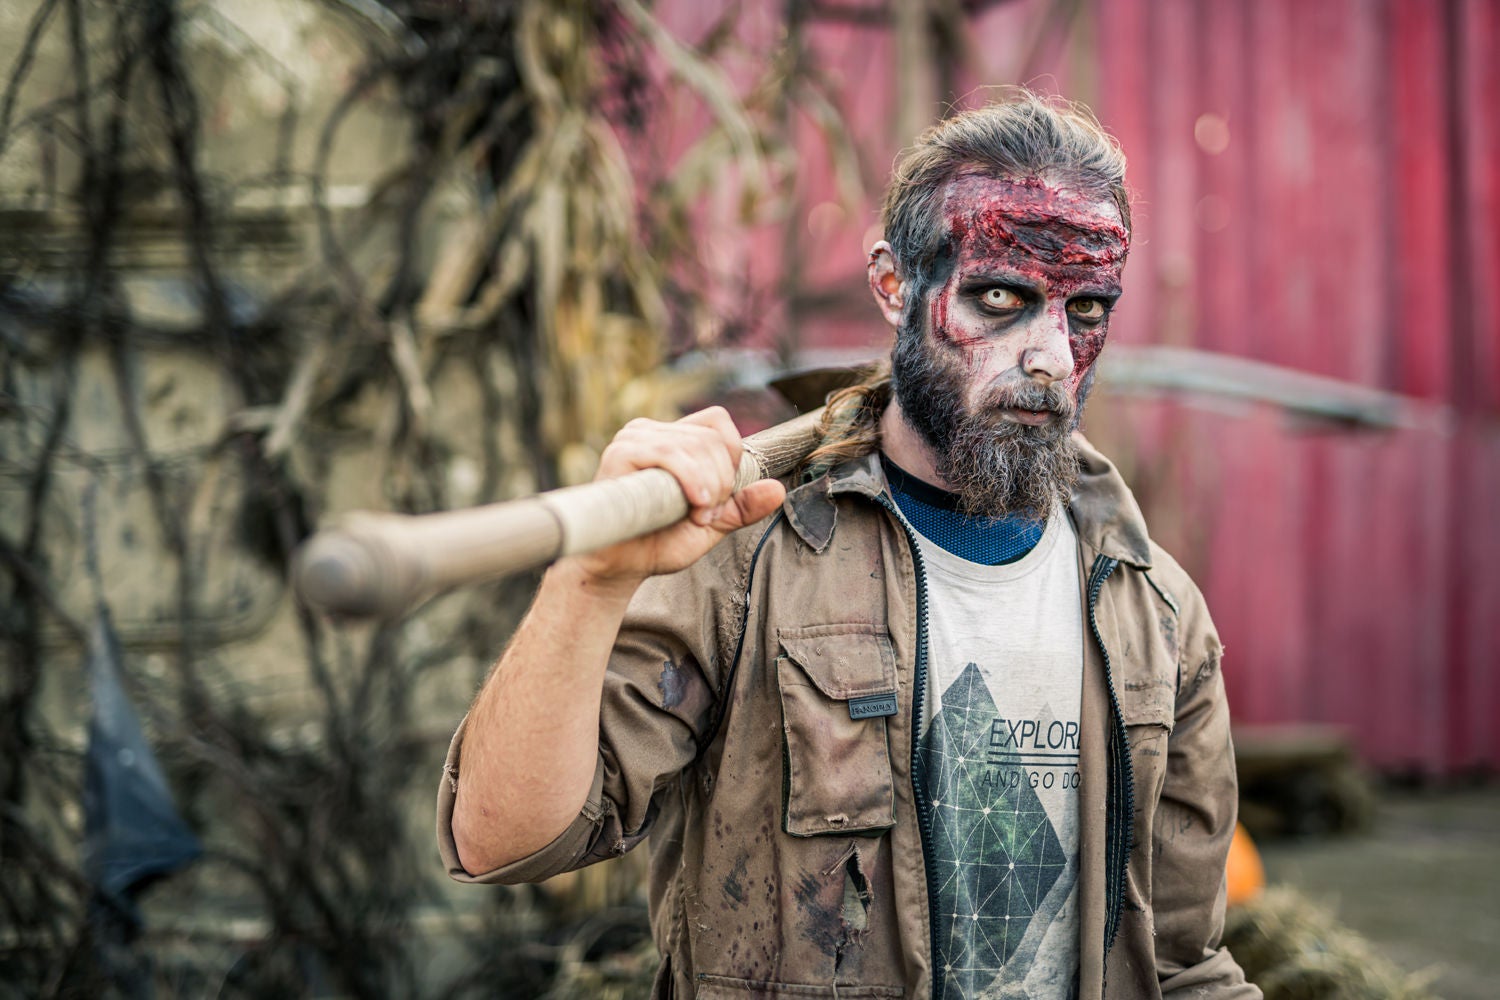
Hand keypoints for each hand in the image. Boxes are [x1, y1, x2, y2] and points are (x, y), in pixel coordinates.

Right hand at [562, 406, 786, 591]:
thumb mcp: (713, 523)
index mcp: (673, 439)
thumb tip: (778, 490)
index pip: (718, 422)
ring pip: (697, 445)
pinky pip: (670, 454)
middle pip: (712, 438)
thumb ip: (742, 506)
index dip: (731, 456)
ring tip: (695, 516)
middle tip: (705, 515)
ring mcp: (635, 438)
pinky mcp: (622, 452)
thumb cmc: (659, 543)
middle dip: (722, 482)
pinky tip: (692, 505)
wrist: (621, 567)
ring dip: (709, 487)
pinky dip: (691, 480)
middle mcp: (652, 431)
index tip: (721, 496)